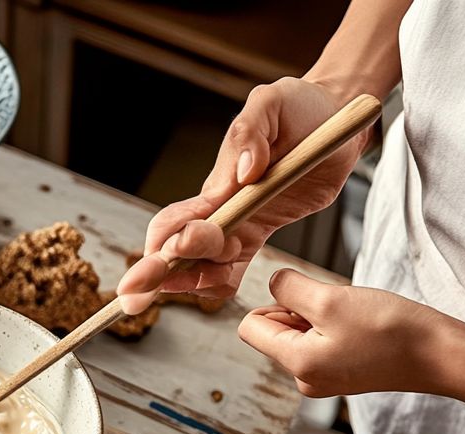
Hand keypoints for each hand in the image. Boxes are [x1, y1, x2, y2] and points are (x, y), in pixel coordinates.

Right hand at [116, 77, 367, 313]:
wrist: (328, 117)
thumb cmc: (296, 106)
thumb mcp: (272, 103)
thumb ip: (251, 132)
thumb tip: (243, 174)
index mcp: (217, 185)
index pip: (174, 220)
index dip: (159, 246)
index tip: (156, 266)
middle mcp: (219, 210)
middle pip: (174, 250)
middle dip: (154, 274)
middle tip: (135, 300)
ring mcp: (236, 225)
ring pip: (199, 266)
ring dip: (192, 282)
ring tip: (211, 282)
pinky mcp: (257, 233)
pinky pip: (230, 270)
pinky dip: (219, 285)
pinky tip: (221, 288)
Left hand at [238, 269, 459, 396]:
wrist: (442, 355)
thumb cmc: (391, 330)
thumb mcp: (330, 300)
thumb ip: (289, 289)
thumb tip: (272, 283)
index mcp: (296, 364)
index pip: (250, 327)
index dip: (273, 303)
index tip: (307, 298)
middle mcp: (304, 378)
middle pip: (276, 329)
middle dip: (301, 309)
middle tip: (340, 309)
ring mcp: (324, 378)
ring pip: (302, 331)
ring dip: (321, 315)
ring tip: (355, 318)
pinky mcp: (343, 373)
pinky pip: (324, 340)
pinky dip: (337, 326)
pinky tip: (363, 327)